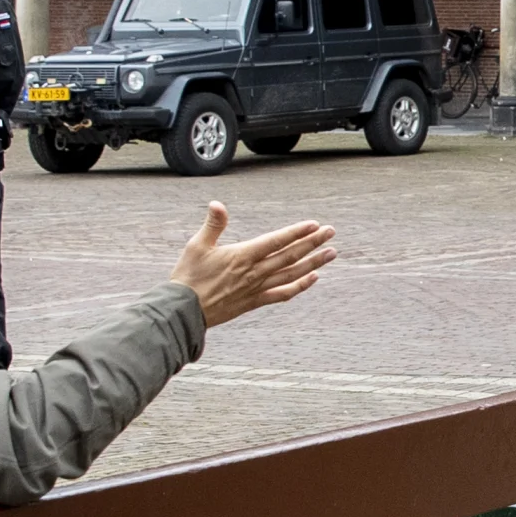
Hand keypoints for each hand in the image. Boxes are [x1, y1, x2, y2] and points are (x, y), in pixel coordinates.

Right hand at [169, 205, 336, 328]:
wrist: (184, 311)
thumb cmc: (188, 277)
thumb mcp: (197, 245)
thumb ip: (213, 225)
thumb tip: (217, 204)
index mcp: (243, 255)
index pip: (277, 241)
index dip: (297, 232)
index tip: (315, 225)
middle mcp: (255, 272)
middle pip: (290, 255)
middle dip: (313, 243)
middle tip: (331, 233)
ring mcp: (257, 288)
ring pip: (292, 274)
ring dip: (314, 263)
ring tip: (331, 253)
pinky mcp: (255, 302)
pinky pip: (283, 294)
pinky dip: (300, 286)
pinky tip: (313, 279)